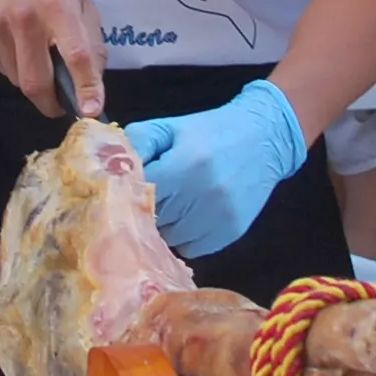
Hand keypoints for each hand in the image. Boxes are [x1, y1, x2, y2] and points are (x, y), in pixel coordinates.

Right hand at [0, 0, 106, 116]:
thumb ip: (89, 37)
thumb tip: (93, 81)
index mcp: (58, 4)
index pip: (75, 55)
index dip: (86, 87)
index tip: (92, 110)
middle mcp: (24, 17)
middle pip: (36, 82)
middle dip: (52, 103)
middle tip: (62, 104)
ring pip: (17, 80)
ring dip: (34, 84)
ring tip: (42, 63)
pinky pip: (2, 67)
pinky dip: (17, 69)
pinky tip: (22, 48)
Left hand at [126, 80, 307, 256]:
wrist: (265, 138)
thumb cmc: (211, 130)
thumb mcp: (171, 127)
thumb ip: (137, 143)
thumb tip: (109, 166)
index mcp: (183, 165)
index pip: (138, 193)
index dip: (128, 193)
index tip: (126, 190)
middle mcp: (201, 196)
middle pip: (152, 220)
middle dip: (145, 210)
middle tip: (146, 198)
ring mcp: (218, 218)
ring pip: (170, 239)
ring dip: (165, 227)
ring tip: (172, 206)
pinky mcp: (230, 234)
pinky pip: (192, 249)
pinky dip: (186, 237)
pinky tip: (190, 216)